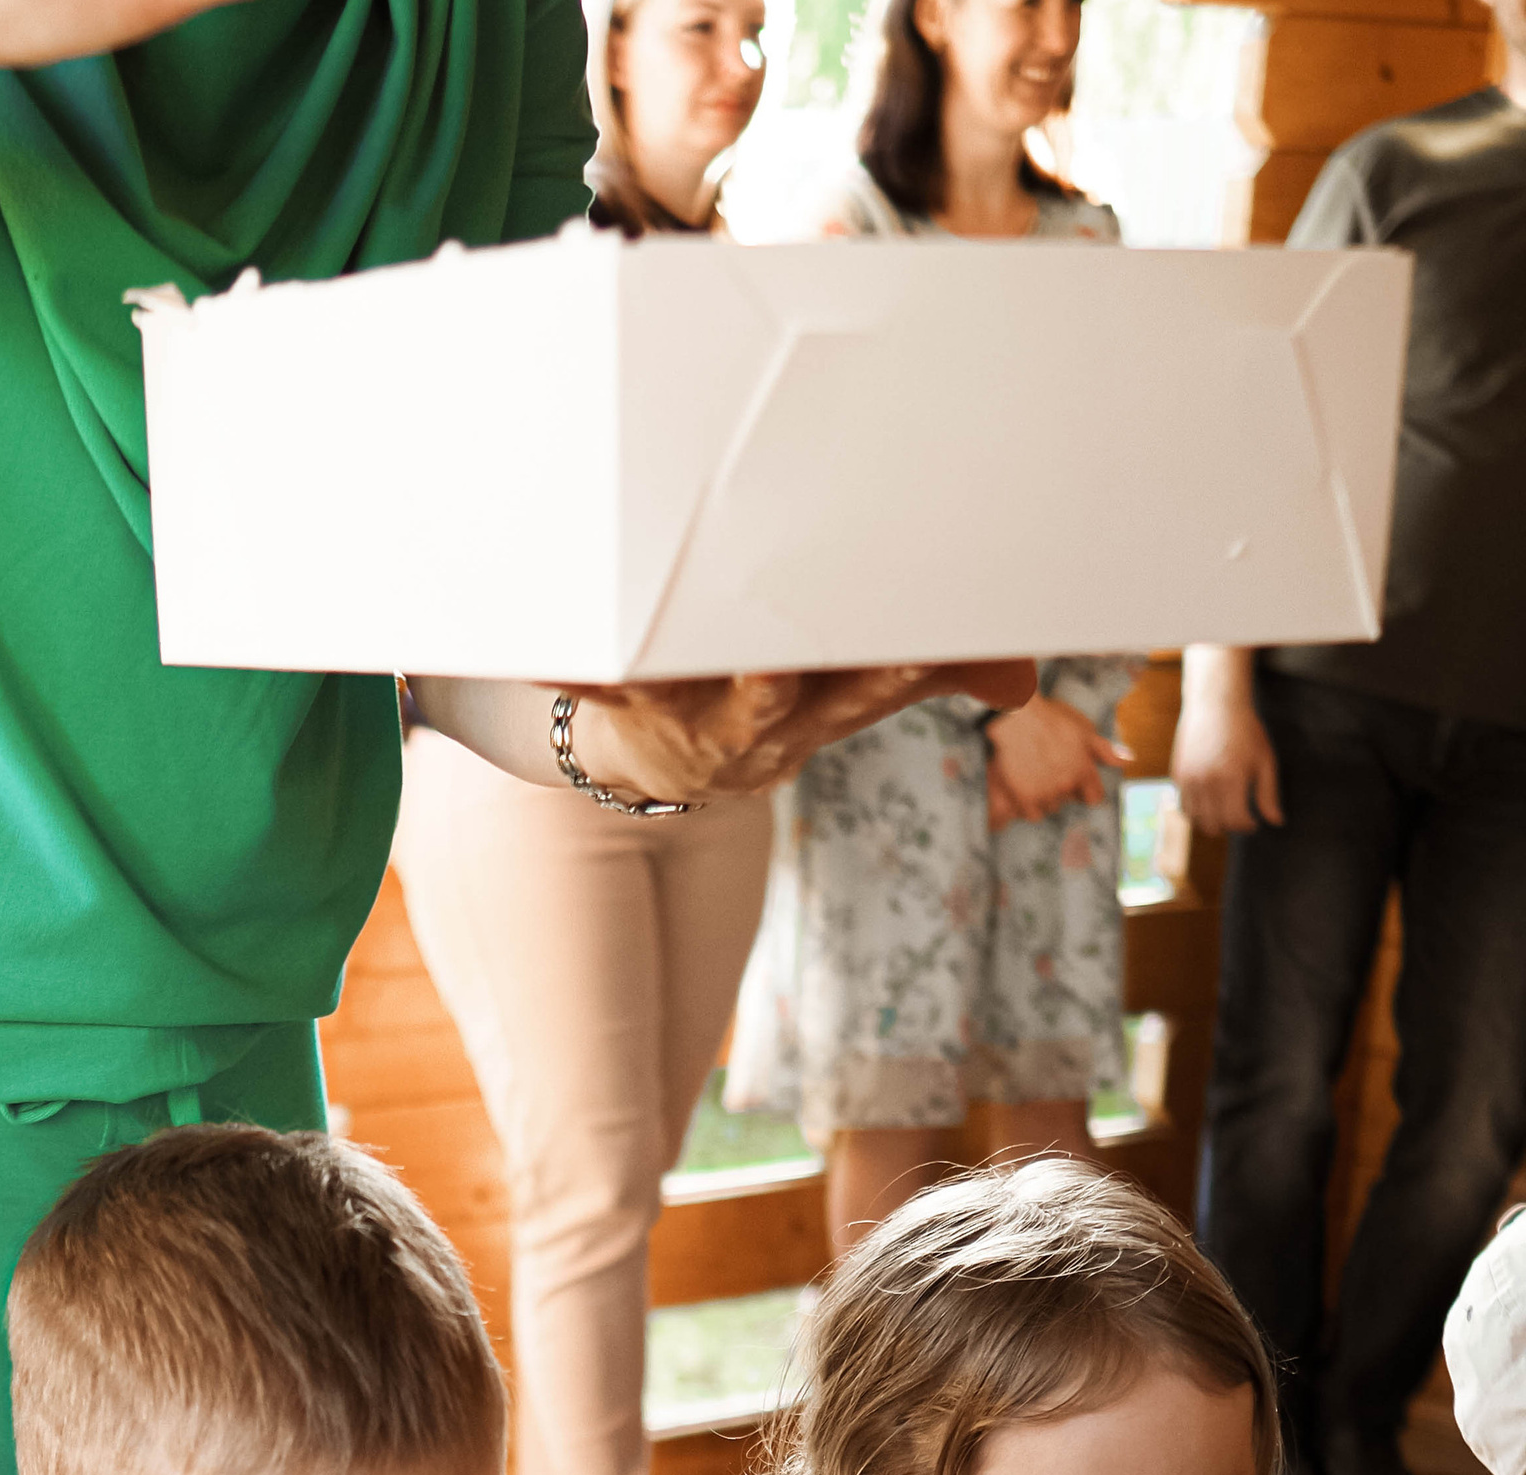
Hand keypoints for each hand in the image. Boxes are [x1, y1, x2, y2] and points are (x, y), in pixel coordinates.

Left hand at [565, 658, 1037, 805]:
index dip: (896, 658)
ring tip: (650, 626)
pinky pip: (586, 675)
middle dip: (775, 660)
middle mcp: (758, 718)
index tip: (912, 634)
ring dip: (662, 653)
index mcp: (826, 704)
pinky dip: (556, 654)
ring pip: (680, 676)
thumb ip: (937, 668)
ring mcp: (686, 716)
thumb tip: (1024, 676)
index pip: (873, 679)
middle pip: (772, 685)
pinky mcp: (621, 701)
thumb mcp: (858, 689)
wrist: (673, 768)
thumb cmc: (779, 698)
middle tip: (775, 638)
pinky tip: (531, 633)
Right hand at [983, 694, 1130, 829]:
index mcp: (1084, 770)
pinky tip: (1027, 789)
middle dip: (1064, 789)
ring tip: (1036, 776)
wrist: (1017, 718)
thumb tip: (1129, 761)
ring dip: (1046, 797)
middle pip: (1069, 801)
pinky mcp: (1024, 798)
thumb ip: (1105, 750)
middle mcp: (1066, 785)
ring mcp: (1045, 793)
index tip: (1078, 782)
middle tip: (1051, 769)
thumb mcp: (1084, 730)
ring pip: (1050, 807)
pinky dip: (1030, 806)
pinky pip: (1032, 814)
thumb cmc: (1052, 720)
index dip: (1087, 790)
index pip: (1094, 798)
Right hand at [1172, 682, 1281, 834]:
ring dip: (1210, 822)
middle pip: (1215, 824)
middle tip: (1240, 817)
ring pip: (1196, 820)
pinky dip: (1196, 811)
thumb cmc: (1245, 731)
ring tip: (1224, 813)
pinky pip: (1184, 806)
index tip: (1254, 822)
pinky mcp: (1177, 776)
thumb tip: (1276, 822)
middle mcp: (1206, 782)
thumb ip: (1269, 794)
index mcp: (1231, 779)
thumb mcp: (1265, 760)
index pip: (1235, 820)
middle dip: (1229, 826)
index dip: (1247, 826)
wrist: (1215, 705)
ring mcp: (1188, 780)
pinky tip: (1210, 802)